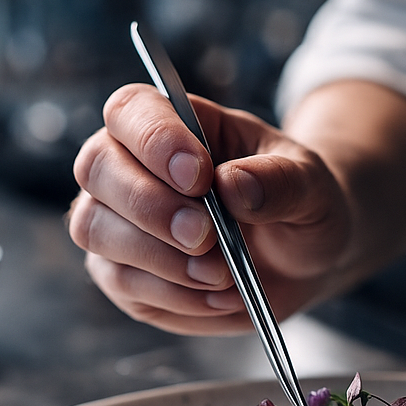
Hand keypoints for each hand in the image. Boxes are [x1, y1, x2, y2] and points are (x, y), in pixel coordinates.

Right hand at [68, 84, 351, 334]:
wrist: (302, 257)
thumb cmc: (298, 203)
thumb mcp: (311, 185)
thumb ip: (279, 180)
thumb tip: (232, 185)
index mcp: (177, 124)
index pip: (132, 110)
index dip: (154, 139)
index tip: (199, 176)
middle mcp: (132, 165)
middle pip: (96, 167)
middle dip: (148, 206)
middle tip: (205, 237)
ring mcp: (119, 220)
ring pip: (94, 229)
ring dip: (159, 258)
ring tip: (221, 274)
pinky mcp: (123, 273)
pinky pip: (121, 283)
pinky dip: (173, 295)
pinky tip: (218, 296)